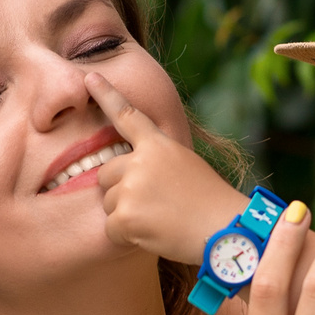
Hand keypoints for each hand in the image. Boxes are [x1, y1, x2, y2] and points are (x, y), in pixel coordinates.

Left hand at [84, 71, 247, 262]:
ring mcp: (132, 188)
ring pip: (108, 203)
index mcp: (158, 145)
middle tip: (154, 205)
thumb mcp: (186, 166)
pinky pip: (111, 229)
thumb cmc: (210, 203)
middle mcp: (141, 161)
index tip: (90, 76)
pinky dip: (127, 237)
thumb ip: (156, 161)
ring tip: (160, 220)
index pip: (126, 116)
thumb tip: (128, 171)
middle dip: (121, 192)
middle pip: (106, 175)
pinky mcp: (126, 216)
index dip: (106, 95)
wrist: (225, 231)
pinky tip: (154, 235)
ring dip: (127, 216)